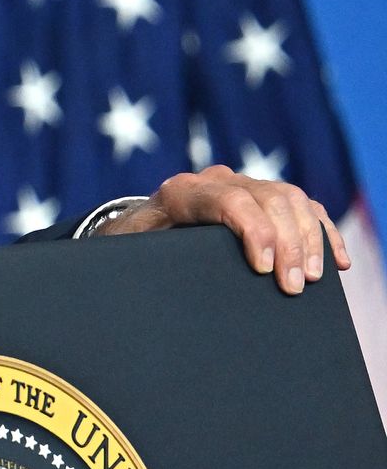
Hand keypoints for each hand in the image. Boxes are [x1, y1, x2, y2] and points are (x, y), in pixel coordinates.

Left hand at [97, 164, 352, 294]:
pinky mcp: (263, 198)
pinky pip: (303, 207)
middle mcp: (214, 181)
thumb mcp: (131, 253)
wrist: (138, 230)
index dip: (254, 230)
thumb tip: (163, 284)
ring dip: (309, 239)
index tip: (264, 269)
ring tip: (313, 279)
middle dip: (287, 243)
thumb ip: (144, 259)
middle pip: (267, 198)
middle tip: (295, 287)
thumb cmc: (134, 248)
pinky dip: (323, 232)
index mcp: (180, 193)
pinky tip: (336, 262)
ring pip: (290, 199)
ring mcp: (242, 185)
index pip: (228, 200)